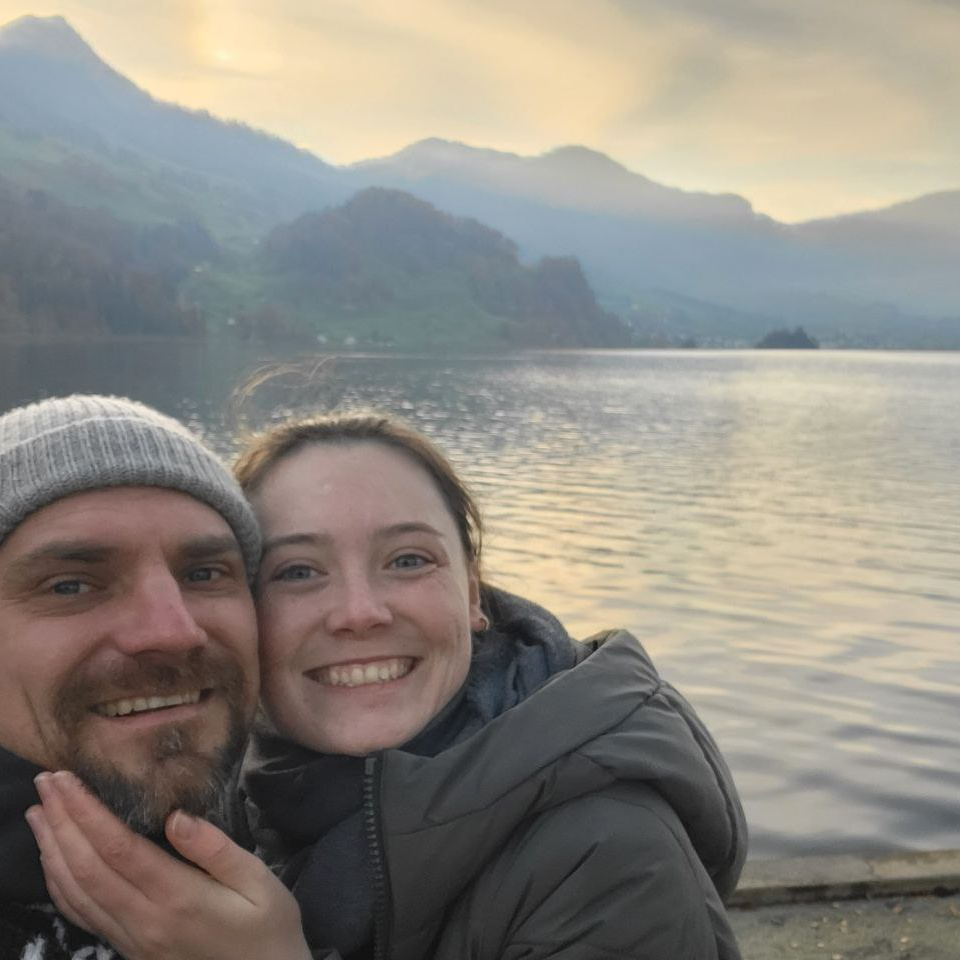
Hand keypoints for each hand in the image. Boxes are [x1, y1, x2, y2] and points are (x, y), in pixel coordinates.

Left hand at [26, 770, 312, 959]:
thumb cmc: (268, 926)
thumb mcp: (259, 881)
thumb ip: (216, 849)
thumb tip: (176, 815)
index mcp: (177, 898)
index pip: (118, 849)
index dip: (86, 811)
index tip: (67, 778)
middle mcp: (144, 920)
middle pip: (87, 867)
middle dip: (62, 820)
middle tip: (45, 781)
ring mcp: (130, 939)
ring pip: (76, 891)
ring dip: (52, 848)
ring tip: (39, 811)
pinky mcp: (127, 948)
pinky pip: (81, 914)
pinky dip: (58, 883)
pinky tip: (54, 858)